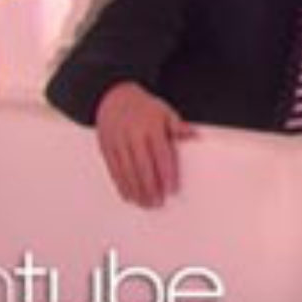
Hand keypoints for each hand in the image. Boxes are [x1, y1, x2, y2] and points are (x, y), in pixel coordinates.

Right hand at [95, 82, 195, 208]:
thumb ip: (178, 127)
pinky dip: (121, 185)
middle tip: (158, 203)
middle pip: (142, 166)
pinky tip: (129, 196)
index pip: (161, 154)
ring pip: (127, 172)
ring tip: (145, 204)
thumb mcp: (165, 112)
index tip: (172, 189)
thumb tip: (195, 136)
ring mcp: (117, 142)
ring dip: (136, 190)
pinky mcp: (106, 148)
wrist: (114, 97)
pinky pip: (113, 170)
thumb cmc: (143, 108)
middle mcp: (133, 135)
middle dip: (150, 187)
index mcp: (151, 126)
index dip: (167, 173)